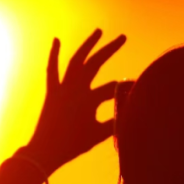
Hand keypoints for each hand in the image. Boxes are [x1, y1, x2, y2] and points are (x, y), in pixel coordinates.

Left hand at [23, 30, 125, 173]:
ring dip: (87, 44)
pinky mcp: (52, 91)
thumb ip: (116, 122)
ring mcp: (62, 88)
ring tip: (99, 31)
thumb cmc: (72, 146)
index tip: (138, 88)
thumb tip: (132, 112)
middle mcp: (75, 89)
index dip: (126, 87)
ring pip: (75, 60)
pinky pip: (52, 69)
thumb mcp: (98, 135)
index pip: (113, 88)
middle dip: (109, 49)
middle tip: (123, 37)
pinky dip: (54, 54)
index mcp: (88, 101)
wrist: (44, 151)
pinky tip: (56, 40)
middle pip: (94, 63)